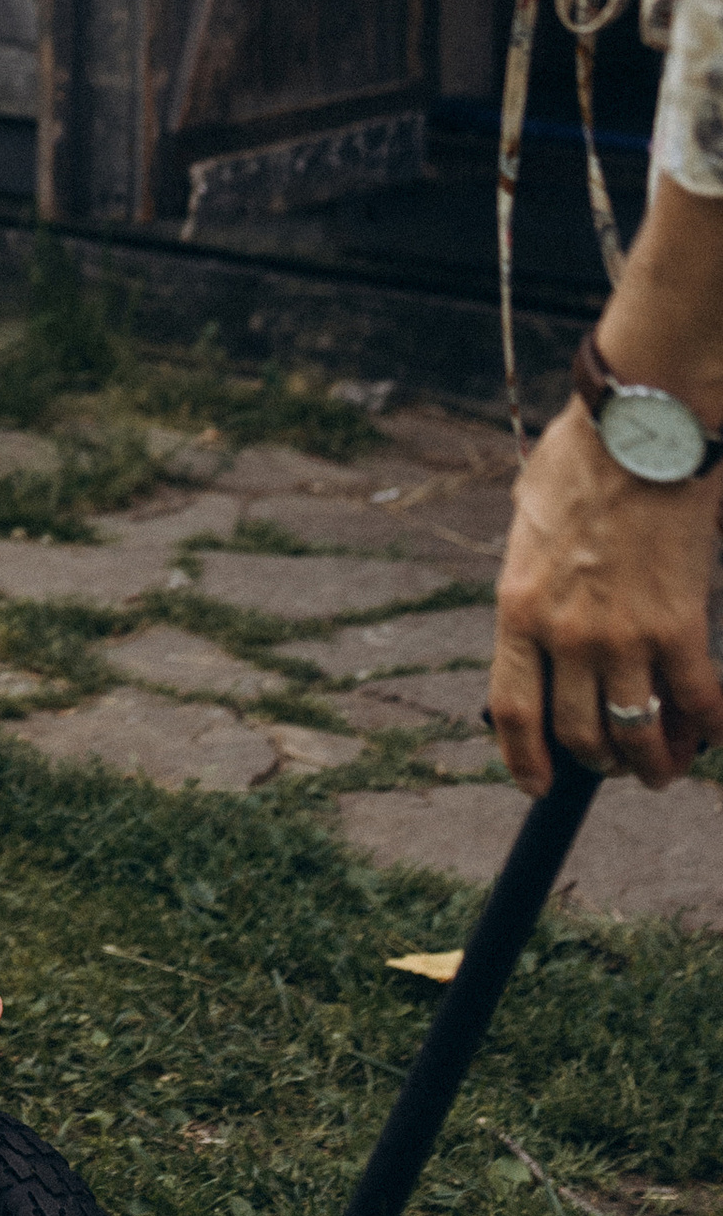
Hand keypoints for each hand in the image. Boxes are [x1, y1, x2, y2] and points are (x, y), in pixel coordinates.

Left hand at [489, 397, 722, 795]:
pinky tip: (714, 732)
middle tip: (618, 766)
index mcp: (517, 607)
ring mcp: (623, 634)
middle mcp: (565, 633)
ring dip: (652, 762)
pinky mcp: (680, 624)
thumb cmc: (582, 465)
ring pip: (636, 731)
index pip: (513, 711)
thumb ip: (533, 584)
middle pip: (580, 733)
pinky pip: (698, 700)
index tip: (538, 783)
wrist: (637, 431)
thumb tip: (538, 621)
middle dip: (599, 762)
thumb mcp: (528, 527)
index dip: (526, 760)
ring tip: (663, 768)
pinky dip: (709, 726)